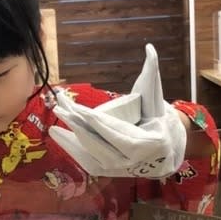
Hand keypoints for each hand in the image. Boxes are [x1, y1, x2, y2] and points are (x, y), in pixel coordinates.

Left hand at [48, 44, 186, 178]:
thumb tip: (149, 48)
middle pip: (100, 143)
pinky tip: (60, 138)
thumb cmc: (157, 114)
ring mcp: (120, 169)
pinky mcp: (110, 171)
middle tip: (60, 109)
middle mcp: (132, 161)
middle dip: (78, 126)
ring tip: (54, 127)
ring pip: (91, 156)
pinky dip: (74, 151)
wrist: (166, 146)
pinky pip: (89, 163)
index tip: (80, 110)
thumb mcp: (156, 93)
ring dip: (71, 142)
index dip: (98, 123)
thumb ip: (153, 70)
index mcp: (147, 143)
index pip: (117, 133)